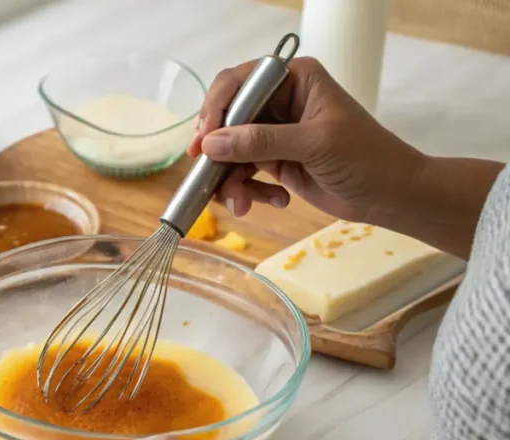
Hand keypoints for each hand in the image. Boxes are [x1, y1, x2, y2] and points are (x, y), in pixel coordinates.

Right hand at [187, 57, 426, 225]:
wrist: (391, 196)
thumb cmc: (366, 158)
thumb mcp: (314, 144)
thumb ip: (261, 142)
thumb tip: (211, 144)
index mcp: (294, 79)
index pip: (239, 83)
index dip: (216, 109)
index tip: (204, 142)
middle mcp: (280, 102)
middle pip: (227, 120)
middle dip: (219, 153)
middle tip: (209, 177)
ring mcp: (275, 133)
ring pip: (230, 152)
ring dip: (230, 180)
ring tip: (242, 204)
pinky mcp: (275, 161)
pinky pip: (243, 173)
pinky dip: (248, 191)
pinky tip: (274, 201)